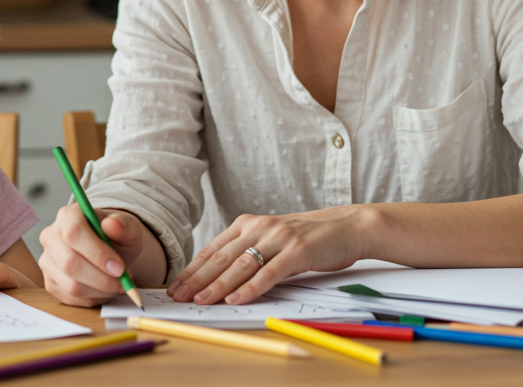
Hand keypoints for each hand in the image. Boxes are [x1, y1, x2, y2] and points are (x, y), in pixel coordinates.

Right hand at [39, 204, 146, 306]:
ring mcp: (47, 261)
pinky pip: (71, 298)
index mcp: (68, 215)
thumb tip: (112, 224)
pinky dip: (94, 298)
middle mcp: (51, 236)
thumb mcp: (128, 228)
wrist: (110, 252)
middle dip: (101, 278)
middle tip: (122, 281)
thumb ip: (124, 226)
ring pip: (71, 285)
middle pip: (69, 263)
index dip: (97, 253)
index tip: (119, 267)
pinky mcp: (50, 283)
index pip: (74, 233)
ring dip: (100, 291)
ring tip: (117, 284)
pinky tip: (105, 289)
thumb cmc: (117, 237)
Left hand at [169, 206, 366, 305]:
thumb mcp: (271, 240)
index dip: (193, 268)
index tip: (176, 285)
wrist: (346, 227)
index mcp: (248, 223)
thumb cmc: (307, 238)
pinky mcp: (297, 251)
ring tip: (201, 300)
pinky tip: (236, 299)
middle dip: (197, 279)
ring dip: (218, 285)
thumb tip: (218, 278)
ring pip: (241, 265)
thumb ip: (248, 252)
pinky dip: (251, 288)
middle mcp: (259, 227)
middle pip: (222, 257)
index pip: (213, 249)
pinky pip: (269, 273)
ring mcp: (278, 238)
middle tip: (178, 296)